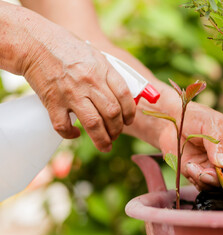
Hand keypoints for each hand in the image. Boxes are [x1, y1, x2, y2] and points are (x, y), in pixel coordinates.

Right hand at [22, 18, 135, 151]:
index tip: (128, 121)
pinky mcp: (53, 102)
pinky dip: (70, 135)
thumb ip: (109, 75)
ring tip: (106, 145)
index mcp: (103, 69)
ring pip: (93, 124)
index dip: (130, 112)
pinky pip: (63, 126)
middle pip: (112, 113)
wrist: (35, 43)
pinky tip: (76, 134)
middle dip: (117, 130)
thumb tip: (125, 98)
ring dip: (103, 140)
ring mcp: (71, 93)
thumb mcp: (96, 55)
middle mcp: (90, 82)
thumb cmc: (68, 49)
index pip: (124, 95)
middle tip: (115, 135)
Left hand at [158, 102, 222, 189]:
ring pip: (218, 185)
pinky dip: (197, 181)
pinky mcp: (200, 174)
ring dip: (206, 181)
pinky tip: (189, 167)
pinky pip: (204, 186)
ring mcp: (214, 168)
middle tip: (206, 173)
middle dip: (221, 179)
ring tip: (192, 167)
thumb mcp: (210, 124)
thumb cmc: (195, 117)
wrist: (172, 122)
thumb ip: (218, 143)